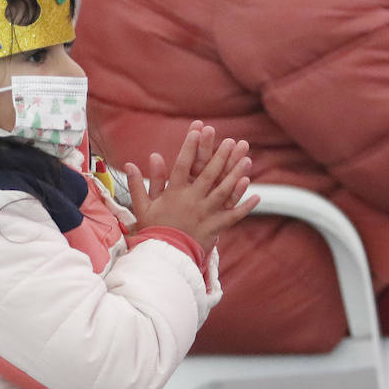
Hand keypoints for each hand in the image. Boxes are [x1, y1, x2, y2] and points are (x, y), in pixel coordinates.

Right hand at [124, 120, 259, 251]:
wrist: (163, 258)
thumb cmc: (152, 232)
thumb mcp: (142, 208)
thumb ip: (138, 185)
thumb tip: (130, 164)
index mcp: (174, 194)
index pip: (182, 165)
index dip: (190, 146)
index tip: (197, 130)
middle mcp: (192, 200)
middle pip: (208, 174)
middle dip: (220, 155)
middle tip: (231, 141)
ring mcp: (205, 213)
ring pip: (224, 191)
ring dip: (236, 174)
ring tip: (247, 159)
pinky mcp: (214, 228)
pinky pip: (232, 216)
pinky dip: (245, 207)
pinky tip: (257, 196)